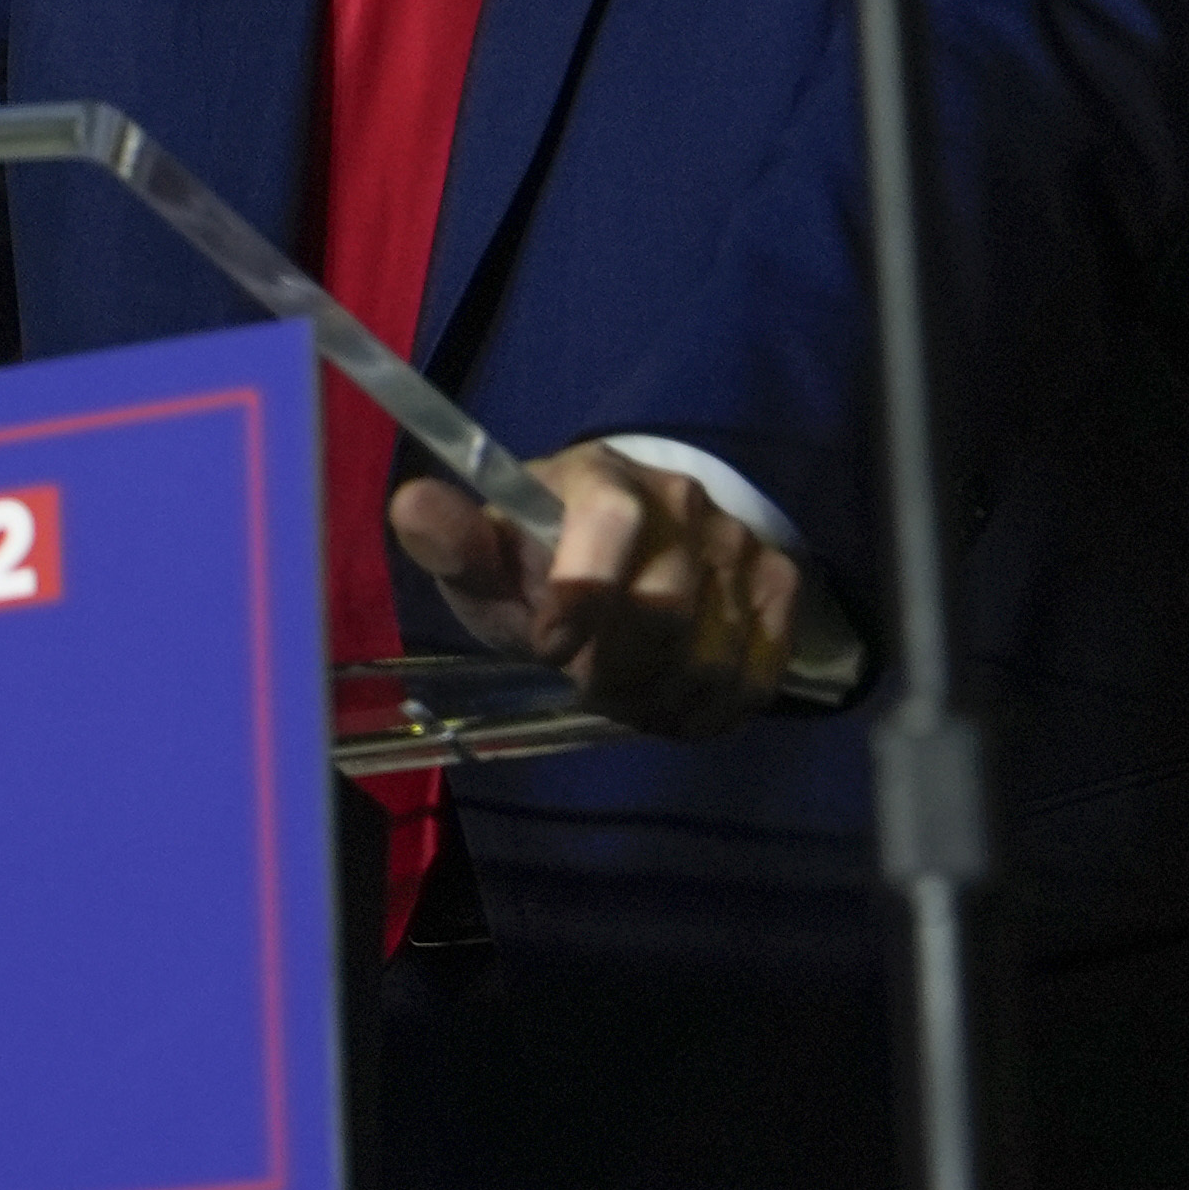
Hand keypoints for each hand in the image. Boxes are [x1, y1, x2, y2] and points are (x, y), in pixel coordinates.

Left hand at [392, 444, 804, 739]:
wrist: (614, 555)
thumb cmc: (534, 560)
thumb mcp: (483, 558)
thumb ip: (452, 541)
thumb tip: (411, 505)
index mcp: (598, 477)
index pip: (611, 522)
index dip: (583, 596)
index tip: (547, 649)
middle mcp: (680, 498)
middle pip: (664, 613)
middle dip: (613, 672)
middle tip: (582, 682)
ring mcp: (736, 540)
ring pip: (712, 657)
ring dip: (659, 701)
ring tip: (621, 694)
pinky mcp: (778, 582)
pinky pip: (757, 675)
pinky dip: (708, 712)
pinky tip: (669, 703)